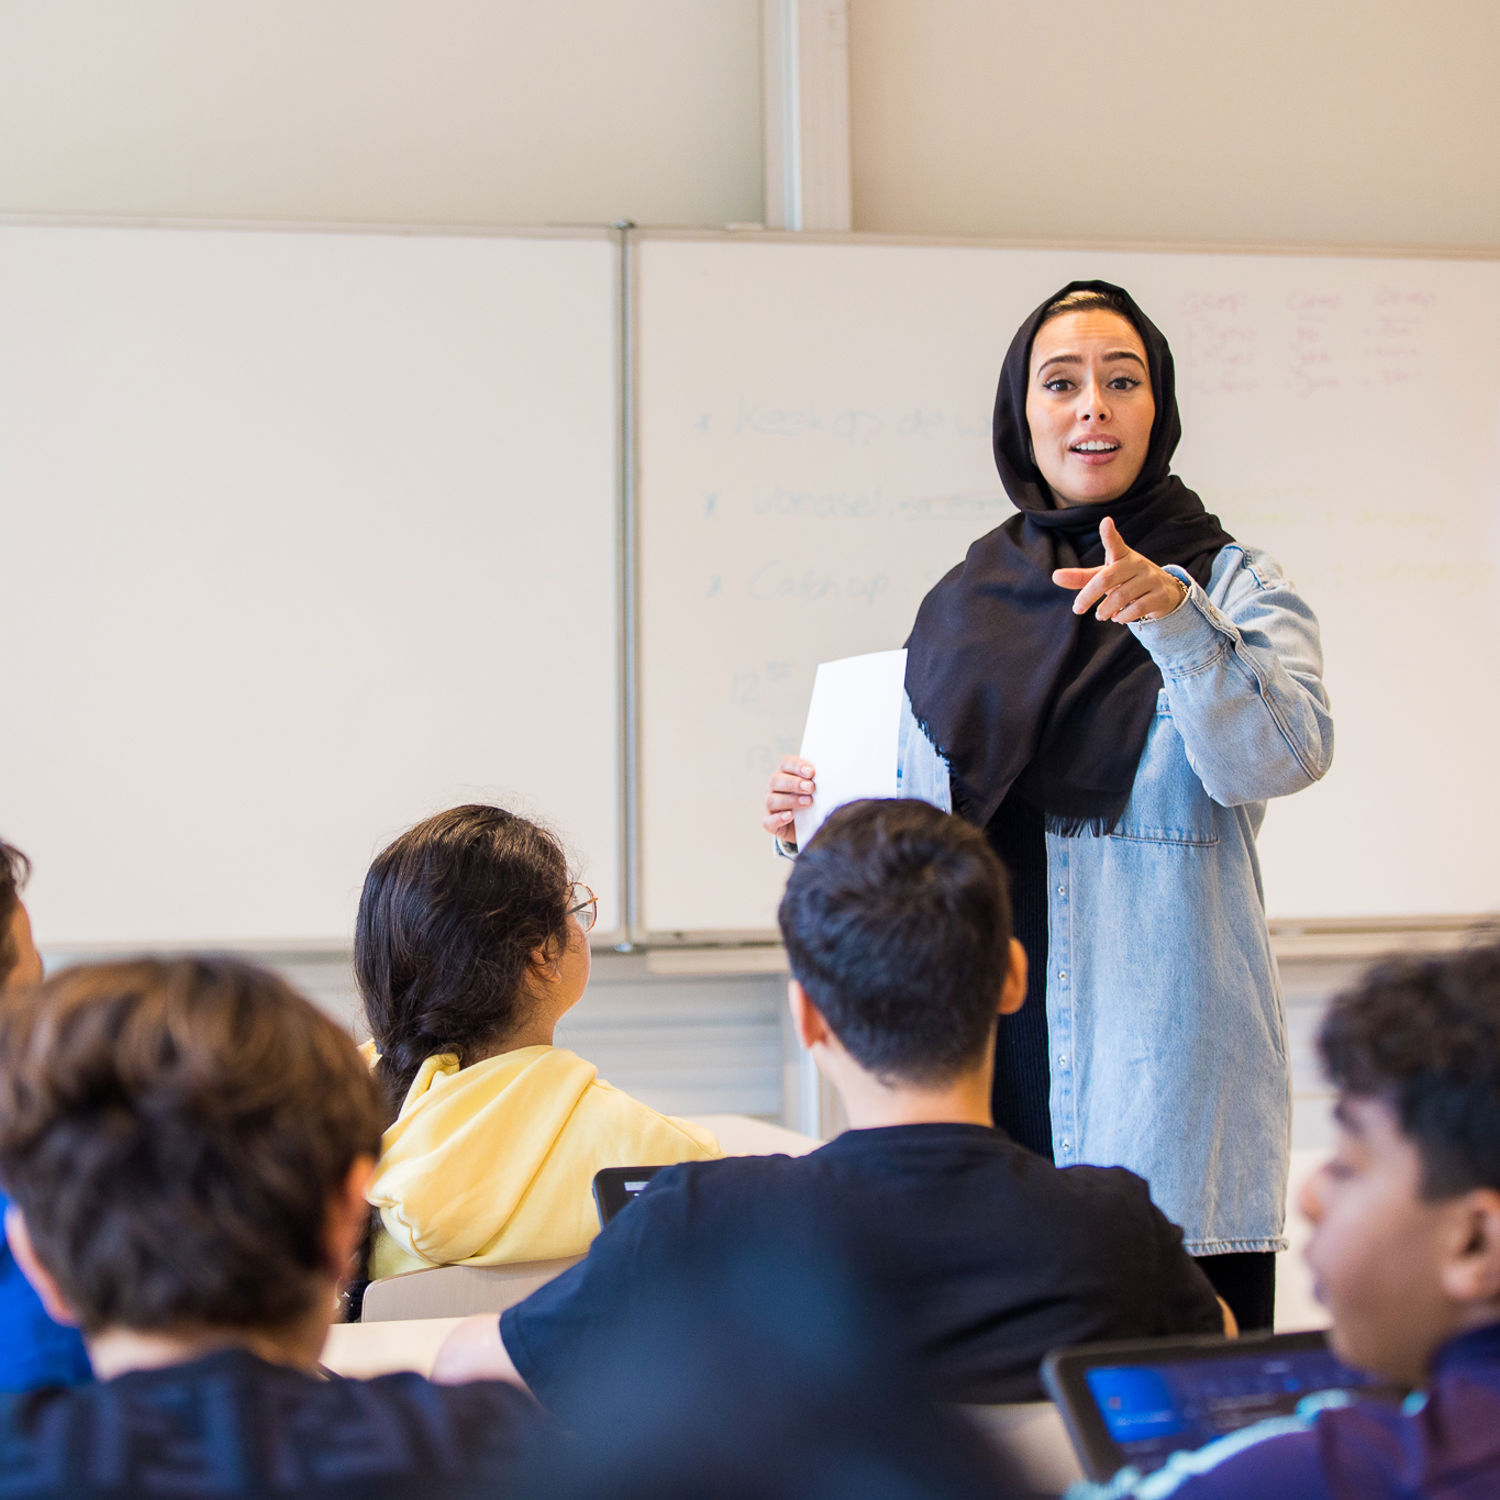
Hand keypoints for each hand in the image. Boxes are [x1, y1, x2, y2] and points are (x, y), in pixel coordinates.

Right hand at [763, 756, 815, 838]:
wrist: (811, 826)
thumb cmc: (817, 802)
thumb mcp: (820, 789)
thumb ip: (823, 780)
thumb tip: (838, 775)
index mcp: (786, 773)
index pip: (786, 763)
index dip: (797, 766)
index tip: (811, 772)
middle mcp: (775, 788)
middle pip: (776, 780)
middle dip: (794, 783)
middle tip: (811, 788)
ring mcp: (771, 806)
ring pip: (771, 800)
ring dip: (790, 800)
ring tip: (808, 802)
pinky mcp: (771, 823)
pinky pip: (768, 821)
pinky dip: (778, 818)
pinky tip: (790, 816)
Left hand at [1051, 515, 1185, 623]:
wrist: (1163, 593)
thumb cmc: (1126, 581)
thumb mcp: (1105, 576)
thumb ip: (1081, 578)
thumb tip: (1055, 576)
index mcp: (1122, 556)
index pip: (1114, 543)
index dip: (1109, 533)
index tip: (1106, 522)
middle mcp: (1137, 564)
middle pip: (1106, 579)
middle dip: (1087, 596)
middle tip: (1077, 609)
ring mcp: (1150, 578)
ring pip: (1121, 596)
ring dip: (1105, 610)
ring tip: (1100, 615)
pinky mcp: (1159, 595)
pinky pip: (1138, 608)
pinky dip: (1123, 616)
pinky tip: (1118, 617)